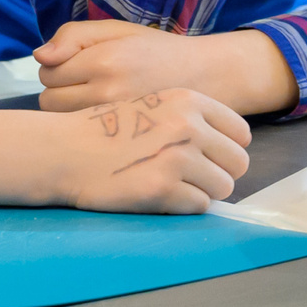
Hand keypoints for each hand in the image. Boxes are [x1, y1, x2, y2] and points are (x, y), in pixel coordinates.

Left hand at [37, 18, 300, 115]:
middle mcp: (107, 92)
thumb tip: (39, 56)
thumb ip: (74, 36)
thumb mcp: (117, 30)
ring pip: (61, 121)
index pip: (48, 71)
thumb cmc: (156, 51)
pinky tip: (101, 121)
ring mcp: (116, 120)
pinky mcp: (125, 139)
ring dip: (69, 111)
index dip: (58, 66)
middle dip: (60, 90)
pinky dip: (84, 128)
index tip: (77, 66)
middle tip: (85, 85)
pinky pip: (82, 136)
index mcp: (104, 60)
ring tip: (93, 102)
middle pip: (49, 99)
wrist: (205, 78)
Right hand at [55, 86, 251, 212]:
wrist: (66, 150)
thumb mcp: (152, 103)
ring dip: (203, 192)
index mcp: (187, 100)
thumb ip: (191, 118)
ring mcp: (176, 158)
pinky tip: (160, 195)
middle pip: (238, 162)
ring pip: (223, 187)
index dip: (228, 149)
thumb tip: (231, 145)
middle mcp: (187, 126)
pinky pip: (199, 206)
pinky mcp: (162, 188)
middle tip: (193, 178)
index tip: (210, 157)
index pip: (241, 132)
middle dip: (220, 174)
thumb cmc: (107, 130)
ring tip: (174, 186)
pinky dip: (184, 206)